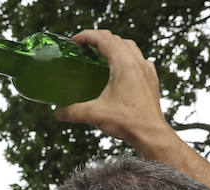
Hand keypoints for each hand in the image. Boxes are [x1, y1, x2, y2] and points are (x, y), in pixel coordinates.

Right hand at [54, 30, 167, 146]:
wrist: (150, 134)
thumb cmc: (129, 122)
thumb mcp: (94, 114)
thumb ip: (73, 111)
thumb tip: (58, 112)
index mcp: (124, 64)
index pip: (104, 39)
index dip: (87, 36)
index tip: (75, 40)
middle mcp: (137, 62)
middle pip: (116, 39)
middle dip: (99, 39)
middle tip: (84, 46)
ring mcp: (146, 70)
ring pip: (129, 47)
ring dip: (114, 45)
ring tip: (101, 54)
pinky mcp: (151, 79)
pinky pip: (139, 59)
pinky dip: (127, 57)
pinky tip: (121, 68)